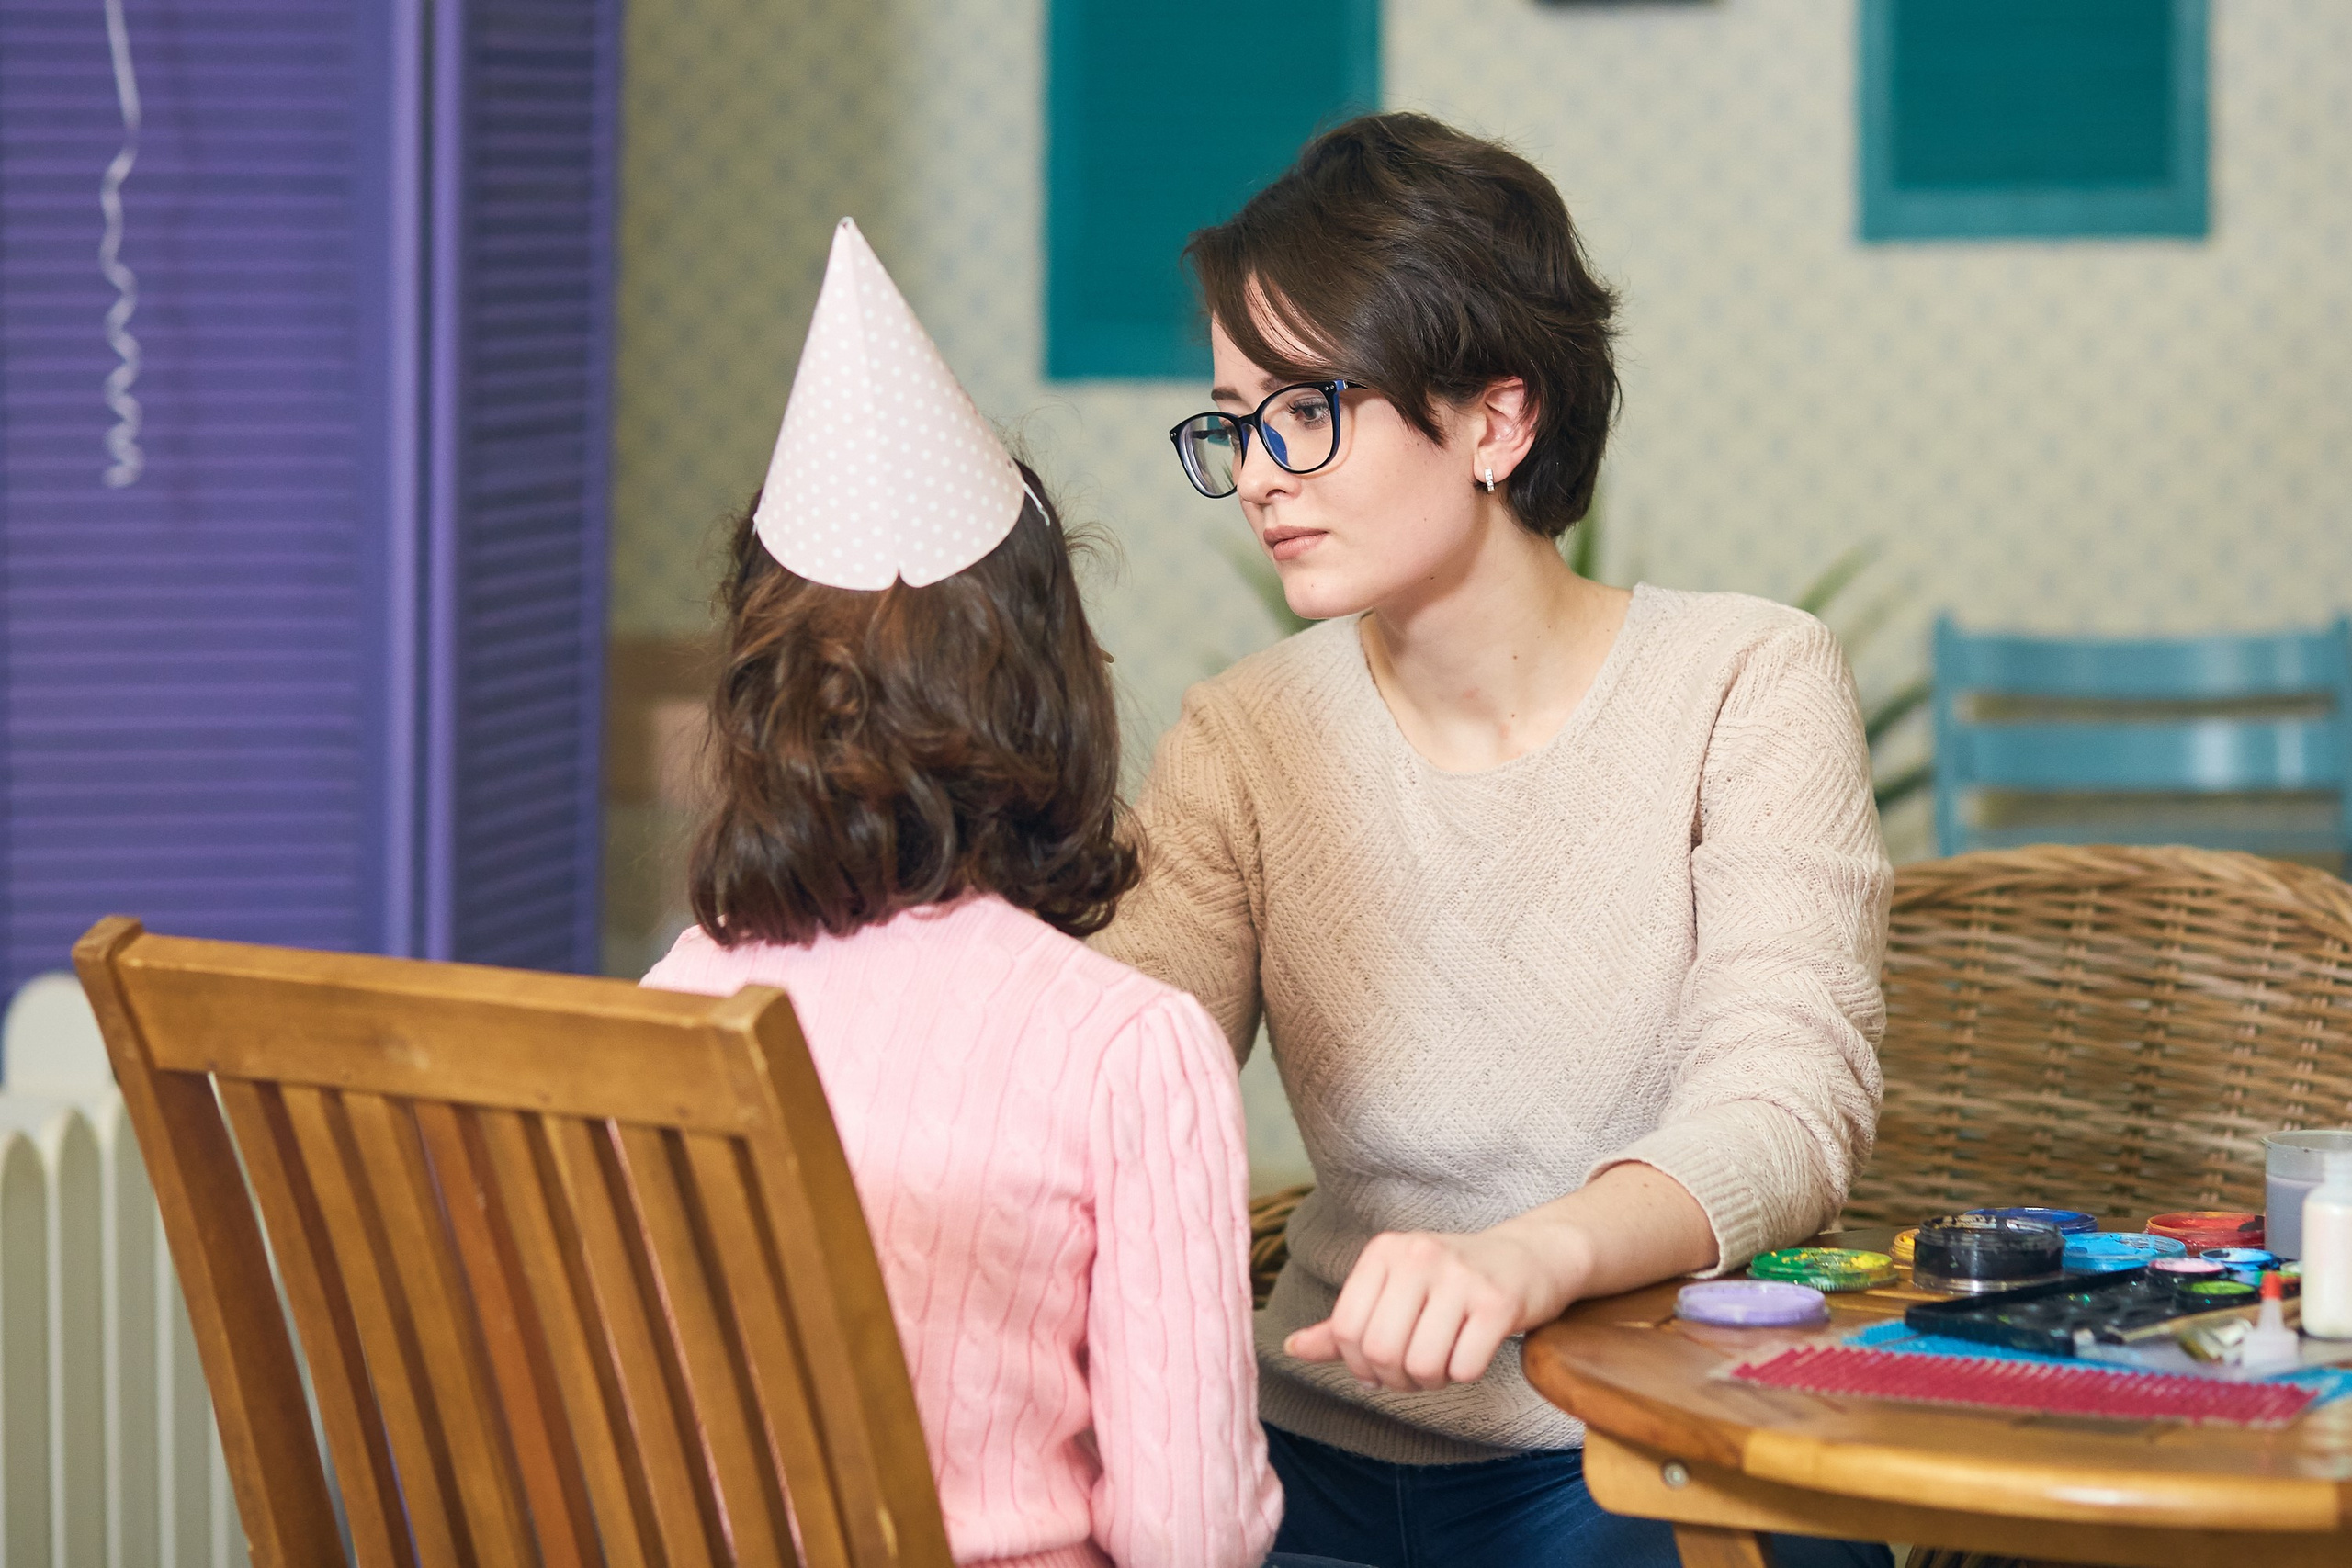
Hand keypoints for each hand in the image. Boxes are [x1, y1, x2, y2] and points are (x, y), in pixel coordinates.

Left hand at [1282, 1220, 1590, 1391]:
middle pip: (1381, 1351)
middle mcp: (1418, 1255)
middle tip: (1415, 1372)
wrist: (1529, 1258)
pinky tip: (1472, 1352)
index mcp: (1384, 1251)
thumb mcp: (1393, 1290)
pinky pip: (1464, 1367)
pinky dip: (1464, 1374)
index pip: (1347, 1330)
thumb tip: (1290, 1348)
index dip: (1359, 1365)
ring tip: (1443, 1360)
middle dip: (1396, 1378)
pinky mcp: (1498, 1302)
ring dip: (1432, 1380)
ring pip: (1422, 1364)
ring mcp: (1460, 1277)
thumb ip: (1344, 1324)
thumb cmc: (1450, 1282)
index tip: (1380, 1369)